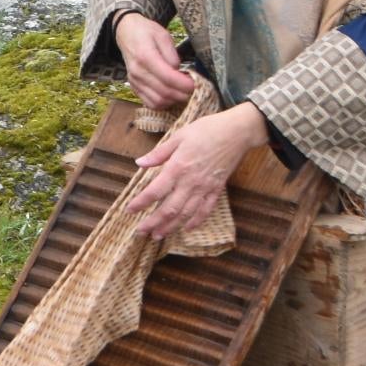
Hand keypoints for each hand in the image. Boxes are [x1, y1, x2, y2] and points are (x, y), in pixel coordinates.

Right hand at [113, 12, 199, 110]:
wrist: (126, 33)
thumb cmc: (146, 32)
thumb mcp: (163, 35)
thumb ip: (172, 55)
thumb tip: (179, 72)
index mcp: (145, 56)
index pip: (168, 77)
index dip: (185, 84)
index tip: (197, 84)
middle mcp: (137, 72)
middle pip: (164, 92)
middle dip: (183, 94)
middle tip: (195, 89)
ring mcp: (134, 81)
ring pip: (158, 101)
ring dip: (174, 100)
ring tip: (184, 92)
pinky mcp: (134, 87)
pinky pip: (150, 103)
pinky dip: (164, 103)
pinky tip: (172, 96)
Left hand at [128, 102, 267, 243]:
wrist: (237, 132)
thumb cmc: (207, 130)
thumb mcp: (179, 136)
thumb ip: (159, 153)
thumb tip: (139, 163)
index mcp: (178, 167)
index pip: (155, 191)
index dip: (141, 203)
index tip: (129, 210)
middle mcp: (191, 182)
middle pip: (170, 208)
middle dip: (154, 222)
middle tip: (141, 232)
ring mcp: (205, 187)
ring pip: (186, 213)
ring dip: (171, 226)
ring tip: (158, 235)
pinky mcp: (217, 189)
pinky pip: (206, 210)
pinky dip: (196, 221)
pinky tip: (186, 228)